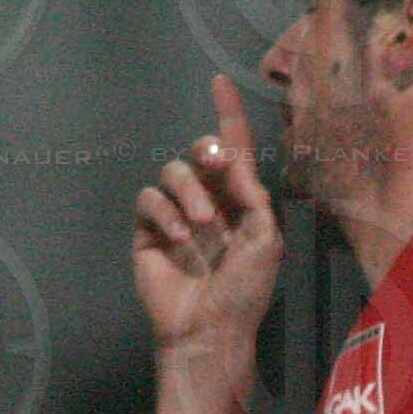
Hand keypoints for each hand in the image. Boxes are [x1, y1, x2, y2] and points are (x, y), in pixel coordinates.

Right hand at [135, 75, 282, 355]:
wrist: (209, 330)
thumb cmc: (246, 291)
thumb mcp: (266, 239)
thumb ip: (252, 194)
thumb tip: (234, 160)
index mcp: (241, 202)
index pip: (233, 150)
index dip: (227, 114)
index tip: (219, 82)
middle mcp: (208, 202)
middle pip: (198, 152)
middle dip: (206, 153)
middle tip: (216, 168)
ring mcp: (175, 216)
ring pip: (172, 172)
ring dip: (189, 192)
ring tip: (201, 226)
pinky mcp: (147, 232)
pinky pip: (148, 200)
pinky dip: (163, 212)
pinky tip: (177, 237)